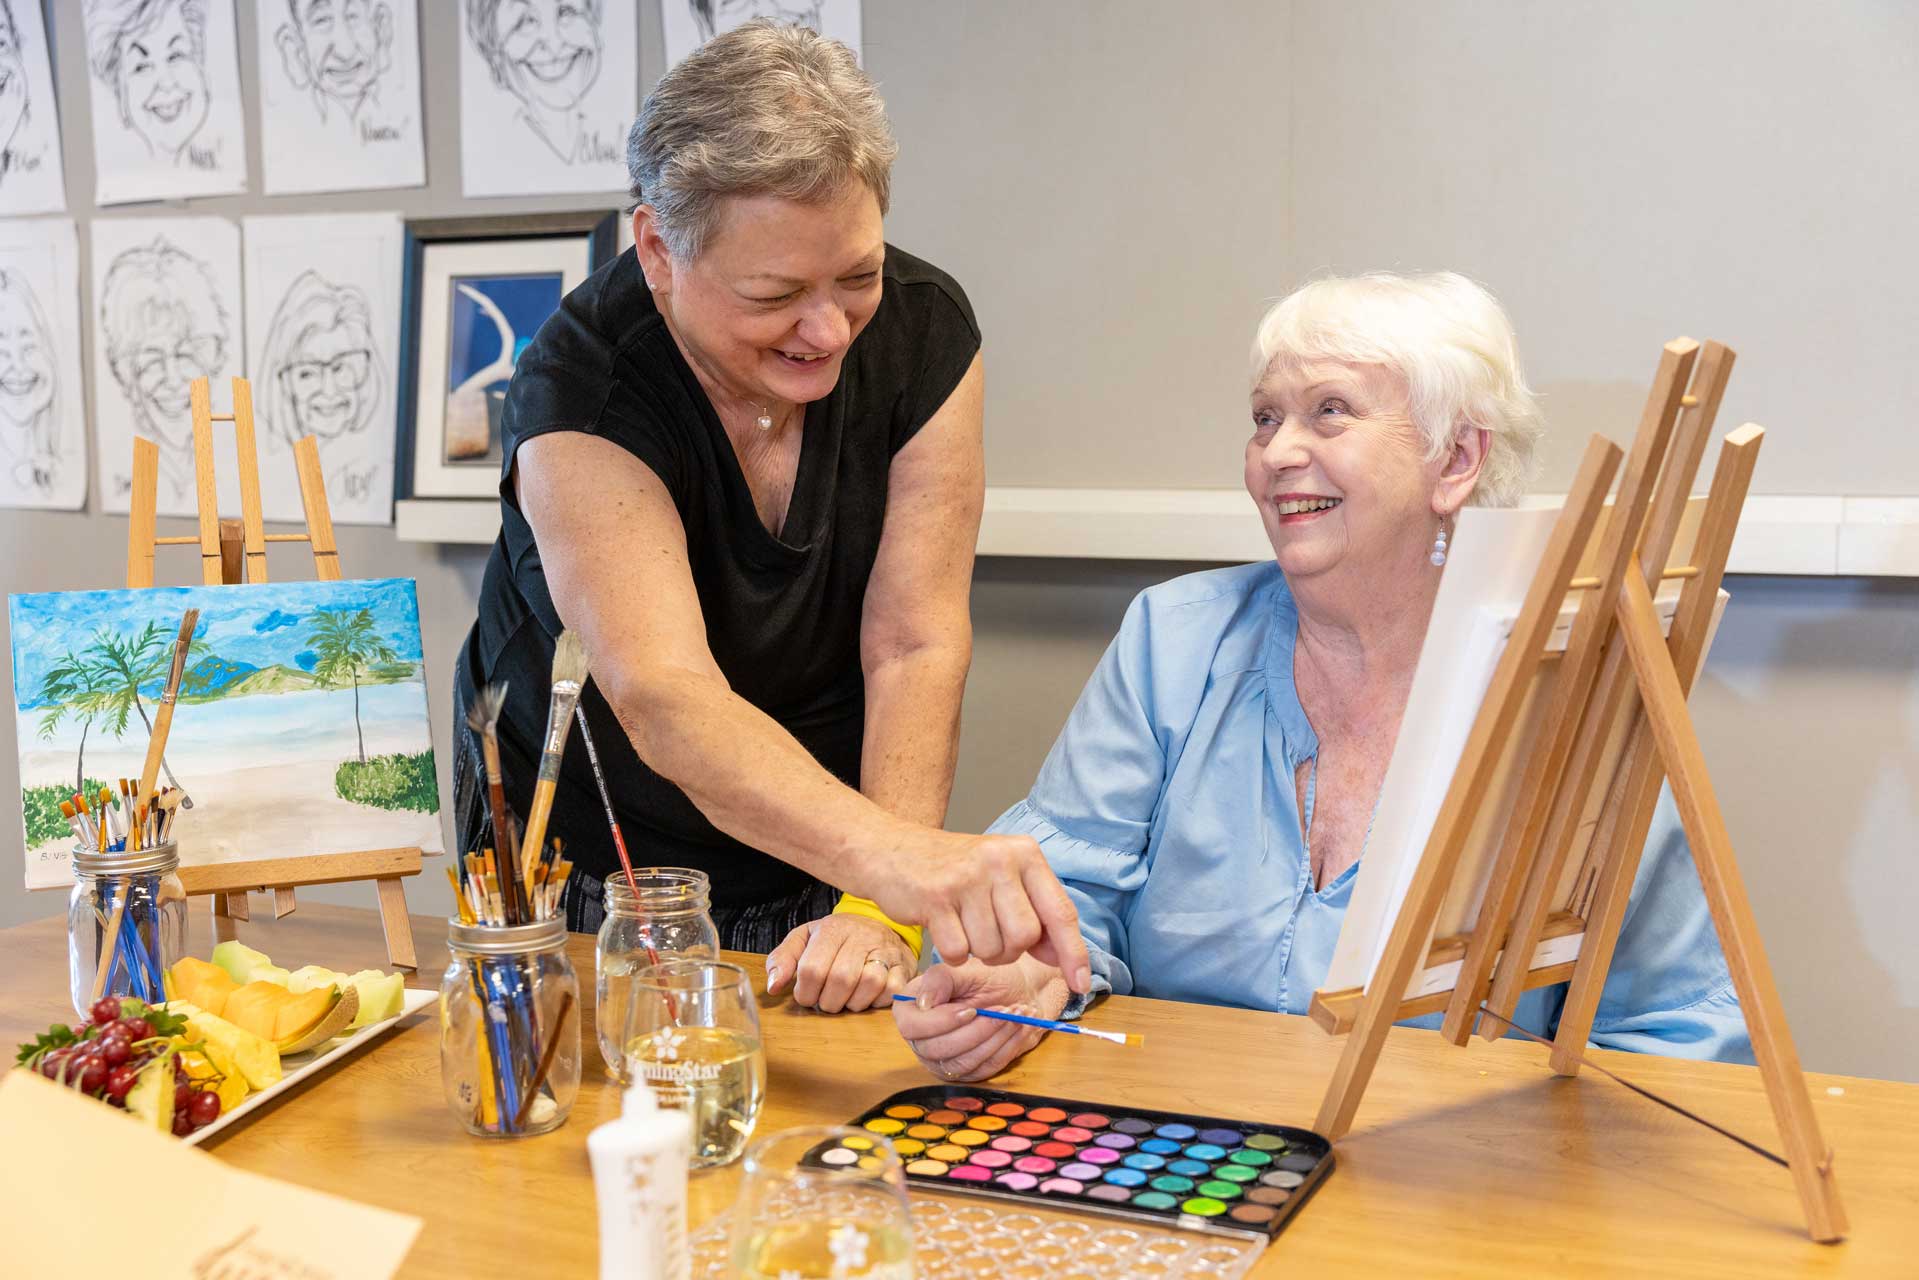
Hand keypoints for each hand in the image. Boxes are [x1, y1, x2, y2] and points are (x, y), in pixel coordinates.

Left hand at [765, 913, 914, 1012]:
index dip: (805, 993)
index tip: (806, 996)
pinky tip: (867, 997)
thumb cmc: (836, 939)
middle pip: (841, 979)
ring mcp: (886, 949)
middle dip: (828, 1001)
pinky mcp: (904, 965)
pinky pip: (891, 990)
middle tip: (826, 1001)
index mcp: (832, 928)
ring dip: (853, 1003)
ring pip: (869, 984)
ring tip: (846, 999)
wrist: (878, 926)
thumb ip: (783, 959)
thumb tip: (773, 987)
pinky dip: (876, 1001)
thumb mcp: (804, 940)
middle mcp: (861, 935)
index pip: (812, 969)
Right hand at [860, 828, 1091, 993]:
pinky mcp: (935, 898)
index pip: (1060, 912)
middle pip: (1025, 937)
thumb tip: (1061, 958)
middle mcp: (999, 860)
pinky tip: (943, 926)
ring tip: (962, 923)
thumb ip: (1034, 914)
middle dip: (1009, 950)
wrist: (892, 851)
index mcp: (1024, 853)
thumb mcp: (1001, 880)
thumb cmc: (954, 871)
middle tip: (987, 932)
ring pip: (992, 949)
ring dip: (978, 951)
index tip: (1081, 983)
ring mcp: (966, 878)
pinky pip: (959, 952)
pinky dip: (953, 952)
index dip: (1073, 953)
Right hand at [892, 958, 1068, 1082]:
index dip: (940, 1022)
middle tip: (1003, 1010)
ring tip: (1016, 1014)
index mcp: (912, 1009)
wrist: (1018, 991)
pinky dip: (1006, 1047)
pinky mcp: (967, 1072)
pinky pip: (985, 1068)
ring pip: (963, 1062)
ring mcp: (943, 1060)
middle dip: (976, 1031)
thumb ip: (940, 979)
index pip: (911, 1027)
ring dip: (994, 1038)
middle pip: (937, 1050)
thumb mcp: (965, 970)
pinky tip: (1019, 1027)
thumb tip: (923, 1002)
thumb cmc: (988, 976)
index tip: (971, 1009)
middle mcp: (922, 1039)